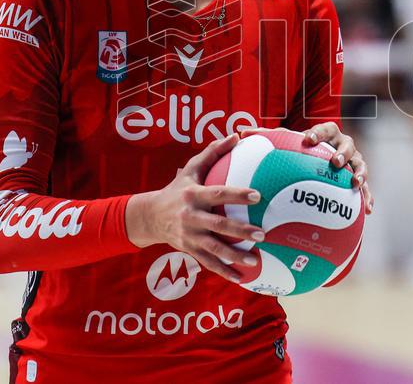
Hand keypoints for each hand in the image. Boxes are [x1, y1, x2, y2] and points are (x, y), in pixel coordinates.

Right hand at [125, 134, 264, 282]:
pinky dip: (224, 271)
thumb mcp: (191, 169)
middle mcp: (190, 216)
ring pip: (213, 249)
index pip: (217, 194)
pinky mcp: (188, 250)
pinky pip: (208, 263)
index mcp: (193, 195)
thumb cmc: (177, 188)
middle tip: (262, 233)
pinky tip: (241, 277)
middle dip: (240, 230)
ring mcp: (189, 236)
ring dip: (234, 256)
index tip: (257, 195)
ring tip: (255, 260)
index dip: (237, 195)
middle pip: (218, 225)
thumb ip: (213, 153)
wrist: (150, 216)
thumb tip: (236, 135)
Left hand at [242, 124, 373, 214]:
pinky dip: (368, 197)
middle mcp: (343, 146)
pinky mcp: (359, 178)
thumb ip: (267, 138)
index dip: (318, 133)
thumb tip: (240, 133)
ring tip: (355, 184)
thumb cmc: (303, 150)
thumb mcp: (287, 143)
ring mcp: (353, 162)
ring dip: (359, 173)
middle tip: (334, 162)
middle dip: (342, 153)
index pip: (324, 129)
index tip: (308, 139)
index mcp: (327, 134)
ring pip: (360, 164)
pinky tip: (368, 210)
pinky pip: (366, 188)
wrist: (325, 159)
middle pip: (347, 145)